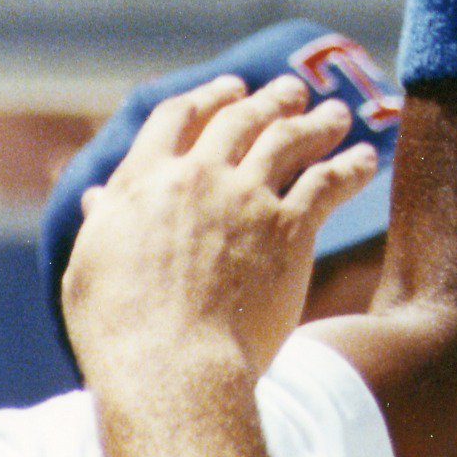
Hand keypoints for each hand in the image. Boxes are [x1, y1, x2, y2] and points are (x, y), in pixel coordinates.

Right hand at [60, 74, 377, 391]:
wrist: (173, 367)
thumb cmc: (120, 332)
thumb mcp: (90, 268)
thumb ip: (103, 223)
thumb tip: (96, 196)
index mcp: (144, 180)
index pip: (177, 118)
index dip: (206, 98)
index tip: (227, 89)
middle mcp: (197, 176)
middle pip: (240, 118)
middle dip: (269, 99)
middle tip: (291, 90)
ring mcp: (246, 197)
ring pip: (289, 139)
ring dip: (316, 122)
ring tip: (335, 114)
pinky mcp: (288, 228)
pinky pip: (328, 182)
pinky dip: (350, 168)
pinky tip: (366, 161)